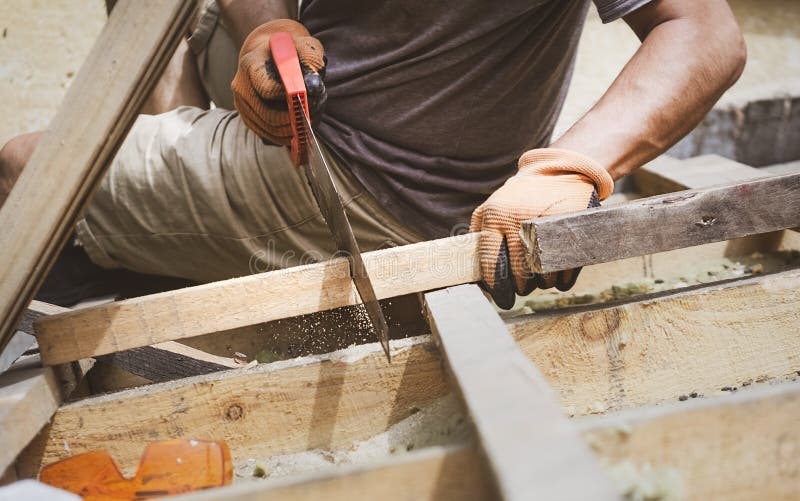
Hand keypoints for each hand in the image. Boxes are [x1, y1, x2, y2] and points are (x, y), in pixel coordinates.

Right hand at [231, 19, 326, 144]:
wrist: (268, 52)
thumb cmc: (289, 49)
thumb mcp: (303, 45)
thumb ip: (311, 60)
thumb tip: (314, 86)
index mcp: (251, 65)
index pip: (268, 90)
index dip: (290, 98)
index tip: (306, 97)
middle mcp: (241, 86)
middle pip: (268, 116)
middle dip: (294, 120)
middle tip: (312, 115)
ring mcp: (242, 105)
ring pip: (268, 129)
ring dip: (292, 130)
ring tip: (307, 119)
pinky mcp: (247, 118)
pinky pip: (267, 136)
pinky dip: (285, 136)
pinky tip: (297, 127)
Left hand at [470, 148, 613, 308]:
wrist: (557, 173)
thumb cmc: (518, 199)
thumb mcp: (491, 208)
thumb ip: (478, 236)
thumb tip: (471, 273)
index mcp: (496, 217)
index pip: (492, 261)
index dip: (496, 285)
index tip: (502, 297)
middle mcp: (520, 220)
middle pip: (520, 272)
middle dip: (522, 286)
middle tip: (523, 287)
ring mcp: (549, 224)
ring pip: (544, 273)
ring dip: (543, 283)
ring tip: (541, 275)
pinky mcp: (573, 228)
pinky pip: (567, 268)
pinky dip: (563, 279)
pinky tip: (558, 274)